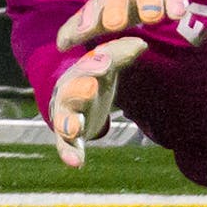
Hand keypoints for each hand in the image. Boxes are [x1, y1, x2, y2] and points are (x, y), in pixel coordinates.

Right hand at [49, 37, 147, 167]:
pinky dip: (70, 153)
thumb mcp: (106, 66)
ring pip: (65, 119)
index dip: (96, 62)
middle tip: (89, 87)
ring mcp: (67, 116)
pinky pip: (66, 146)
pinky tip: (76, 163)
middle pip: (72, 90)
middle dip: (80, 89)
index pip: (88, 65)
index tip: (105, 62)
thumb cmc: (94, 77)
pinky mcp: (68, 137)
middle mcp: (70, 92)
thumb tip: (141, 44)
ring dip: (70, 122)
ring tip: (74, 128)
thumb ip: (120, 55)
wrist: (75, 97)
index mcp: (81, 72)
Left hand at [55, 0, 189, 49]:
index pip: (93, 7)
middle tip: (114, 24)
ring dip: (149, 3)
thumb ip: (80, 29)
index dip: (87, 20)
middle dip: (117, 8)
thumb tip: (60, 45)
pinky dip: (175, 2)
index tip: (82, 33)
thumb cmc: (117, 4)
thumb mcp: (99, 15)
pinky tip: (178, 13)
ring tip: (152, 17)